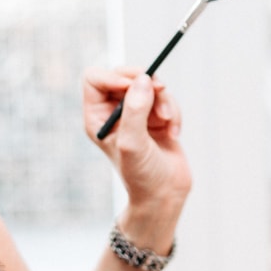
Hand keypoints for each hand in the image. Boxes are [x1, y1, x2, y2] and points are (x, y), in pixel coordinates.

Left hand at [82, 68, 191, 220]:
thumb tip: (144, 79)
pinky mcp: (157, 117)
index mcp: (97, 117)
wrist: (165, 194)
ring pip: (151, 86)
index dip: (114, 76)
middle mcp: (115, 112)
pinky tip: (174, 133)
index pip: (95, 79)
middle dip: (146, 83)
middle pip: (126, 75)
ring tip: (169, 124)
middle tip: (160, 89)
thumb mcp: (133, 143)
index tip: (133, 86)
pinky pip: (167, 99)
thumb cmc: (141, 175)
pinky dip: (174, 113)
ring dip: (165, 101)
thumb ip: (135, 109)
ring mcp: (137, 113)